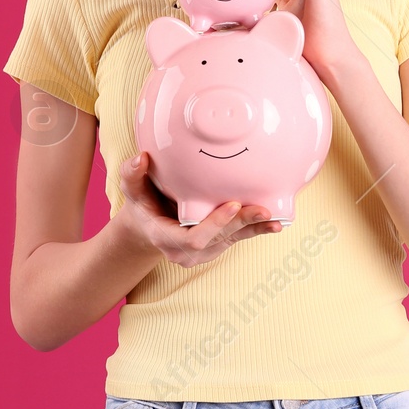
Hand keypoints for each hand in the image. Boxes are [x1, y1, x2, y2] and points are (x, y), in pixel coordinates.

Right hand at [115, 152, 281, 267]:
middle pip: (218, 239)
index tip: (232, 204)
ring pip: (232, 239)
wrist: (148, 224)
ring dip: (254, 228)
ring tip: (275, 217)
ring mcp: (204, 251)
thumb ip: (132, 175)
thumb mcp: (132, 190)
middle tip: (262, 208)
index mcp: (166, 237)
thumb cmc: (141, 203)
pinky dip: (257, 230)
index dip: (214, 224)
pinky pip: (239, 238)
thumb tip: (140, 158)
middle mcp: (186, 250)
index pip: (193, 238)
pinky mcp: (218, 245)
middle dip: (241, 224)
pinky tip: (277, 223)